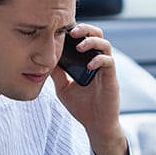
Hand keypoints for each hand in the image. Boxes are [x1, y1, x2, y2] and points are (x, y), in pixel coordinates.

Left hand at [50, 24, 127, 154]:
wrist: (96, 125)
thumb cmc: (82, 107)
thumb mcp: (63, 88)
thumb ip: (57, 74)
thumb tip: (44, 61)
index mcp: (87, 61)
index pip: (84, 38)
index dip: (76, 30)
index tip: (62, 29)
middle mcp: (98, 61)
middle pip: (97, 34)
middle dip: (85, 29)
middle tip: (72, 32)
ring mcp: (106, 69)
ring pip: (105, 44)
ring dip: (92, 41)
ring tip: (80, 46)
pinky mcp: (111, 78)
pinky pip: (109, 62)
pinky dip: (99, 60)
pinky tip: (89, 66)